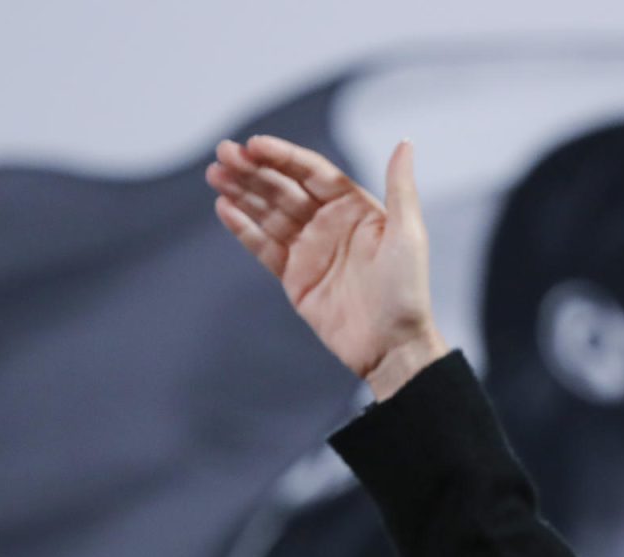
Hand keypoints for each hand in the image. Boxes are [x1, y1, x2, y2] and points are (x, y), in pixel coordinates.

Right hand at [206, 135, 447, 399]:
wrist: (393, 346)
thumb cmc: (408, 291)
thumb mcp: (408, 234)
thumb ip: (400, 187)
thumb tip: (404, 142)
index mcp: (356, 208)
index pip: (312, 173)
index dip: (282, 157)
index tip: (253, 144)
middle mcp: (330, 223)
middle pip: (284, 188)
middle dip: (253, 169)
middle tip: (222, 153)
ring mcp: (310, 249)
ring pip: (268, 213)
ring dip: (241, 192)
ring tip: (215, 174)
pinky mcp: (294, 276)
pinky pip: (263, 247)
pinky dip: (243, 228)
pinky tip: (224, 208)